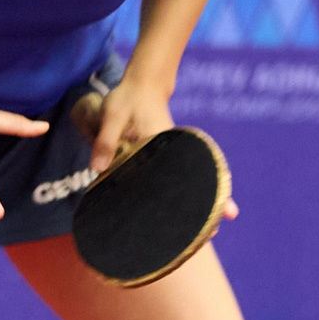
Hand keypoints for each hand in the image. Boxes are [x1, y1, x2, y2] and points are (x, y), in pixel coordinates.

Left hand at [89, 79, 238, 220]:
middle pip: (192, 182)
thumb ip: (105, 140)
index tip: (221, 211)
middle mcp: (172, 154)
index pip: (184, 172)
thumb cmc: (125, 100)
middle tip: (214, 233)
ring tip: (204, 233)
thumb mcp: (111, 116)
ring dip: (194, 203)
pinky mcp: (164, 159)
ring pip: (184, 183)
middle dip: (207, 205)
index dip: (201, 192)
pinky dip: (177, 195)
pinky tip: (176, 215)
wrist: (140, 87)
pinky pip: (172, 179)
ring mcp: (170, 158)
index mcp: (162, 144)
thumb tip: (97, 169)